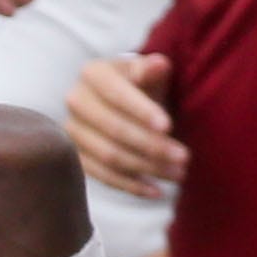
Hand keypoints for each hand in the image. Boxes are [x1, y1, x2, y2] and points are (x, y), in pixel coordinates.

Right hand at [67, 54, 185, 200]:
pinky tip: (156, 191)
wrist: (124, 100)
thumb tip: (158, 65)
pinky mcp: (75, 157)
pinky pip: (102, 176)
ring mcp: (72, 132)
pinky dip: (130, 186)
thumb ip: (152, 68)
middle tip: (184, 157)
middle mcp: (75, 101)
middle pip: (114, 129)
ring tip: (179, 174)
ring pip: (109, 156)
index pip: (117, 95)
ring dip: (147, 168)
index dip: (142, 111)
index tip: (169, 127)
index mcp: (93, 74)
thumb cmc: (142, 83)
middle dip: (152, 146)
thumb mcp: (149, 71)